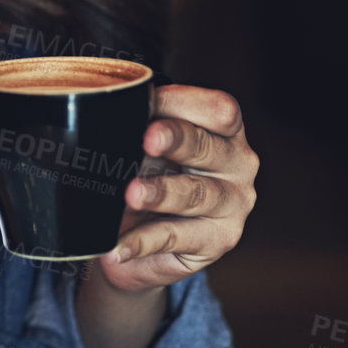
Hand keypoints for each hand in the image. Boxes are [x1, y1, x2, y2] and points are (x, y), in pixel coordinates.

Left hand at [98, 84, 257, 292]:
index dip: (184, 102)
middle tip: (148, 139)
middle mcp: (237, 164)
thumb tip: (109, 119)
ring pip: (196, 194)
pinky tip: (119, 246)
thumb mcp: (146, 149)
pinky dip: (143, 241)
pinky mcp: (217, 240)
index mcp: (225, 131)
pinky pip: (176, 237)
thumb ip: (140, 132)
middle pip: (208, 147)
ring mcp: (232, 204)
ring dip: (161, 192)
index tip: (146, 101)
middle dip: (177, 139)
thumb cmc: (151, 176)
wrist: (144, 237)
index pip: (218, 110)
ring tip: (132, 194)